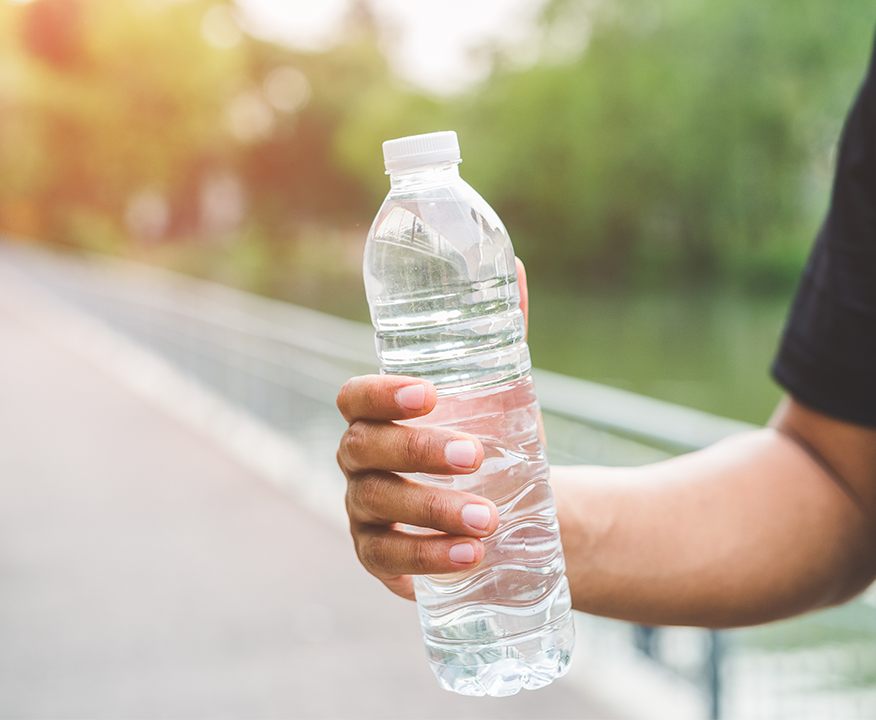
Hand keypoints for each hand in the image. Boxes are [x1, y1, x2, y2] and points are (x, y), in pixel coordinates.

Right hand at [337, 258, 528, 599]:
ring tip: (491, 519)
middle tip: (476, 457)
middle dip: (420, 452)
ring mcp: (363, 511)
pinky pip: (389, 560)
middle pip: (366, 450)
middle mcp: (359, 460)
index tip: (428, 394)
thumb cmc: (494, 440)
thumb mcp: (500, 392)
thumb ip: (502, 335)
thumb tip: (521, 269)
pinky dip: (429, 558)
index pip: (355, 397)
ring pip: (379, 506)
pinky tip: (472, 555)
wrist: (513, 510)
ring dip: (433, 510)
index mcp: (378, 414)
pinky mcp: (378, 558)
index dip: (382, 394)